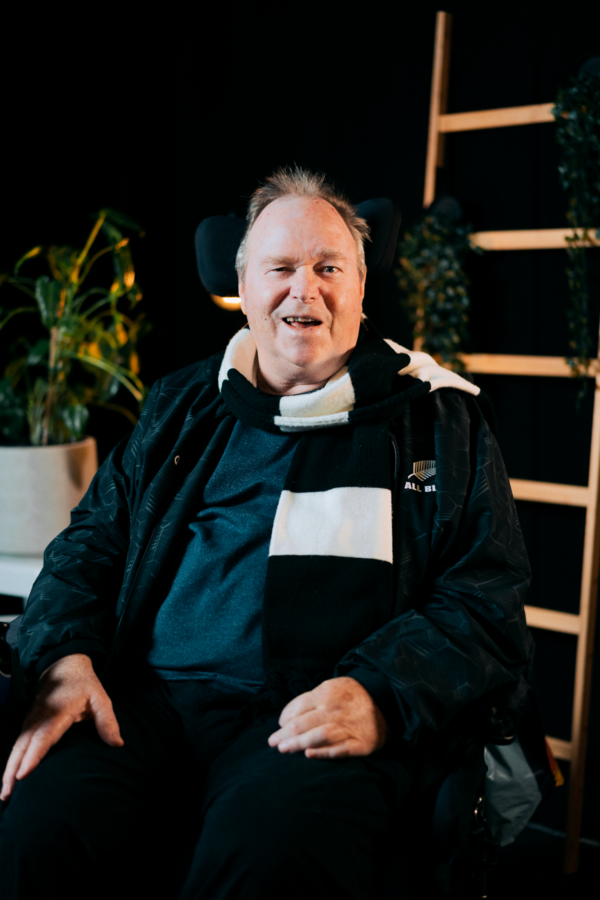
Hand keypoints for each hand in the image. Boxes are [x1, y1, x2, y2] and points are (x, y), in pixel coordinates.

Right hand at [1, 653, 122, 800]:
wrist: (65, 665)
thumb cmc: (84, 684)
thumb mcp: (100, 698)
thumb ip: (107, 721)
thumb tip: (117, 744)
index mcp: (58, 711)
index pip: (43, 736)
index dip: (33, 756)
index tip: (23, 774)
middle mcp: (40, 717)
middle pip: (23, 746)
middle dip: (13, 770)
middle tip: (7, 795)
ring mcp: (31, 720)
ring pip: (17, 747)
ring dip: (8, 769)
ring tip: (5, 794)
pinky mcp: (28, 723)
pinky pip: (17, 744)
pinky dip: (12, 761)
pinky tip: (9, 778)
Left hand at [268, 676, 387, 758]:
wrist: (387, 699)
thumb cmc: (352, 696)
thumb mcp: (331, 687)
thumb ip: (310, 700)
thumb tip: (286, 719)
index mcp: (326, 693)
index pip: (298, 707)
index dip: (285, 718)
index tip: (278, 728)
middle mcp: (336, 710)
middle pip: (304, 723)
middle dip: (285, 735)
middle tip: (273, 743)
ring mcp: (349, 726)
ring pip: (318, 735)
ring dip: (298, 744)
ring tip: (284, 750)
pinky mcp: (362, 743)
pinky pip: (340, 749)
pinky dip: (324, 753)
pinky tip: (309, 755)